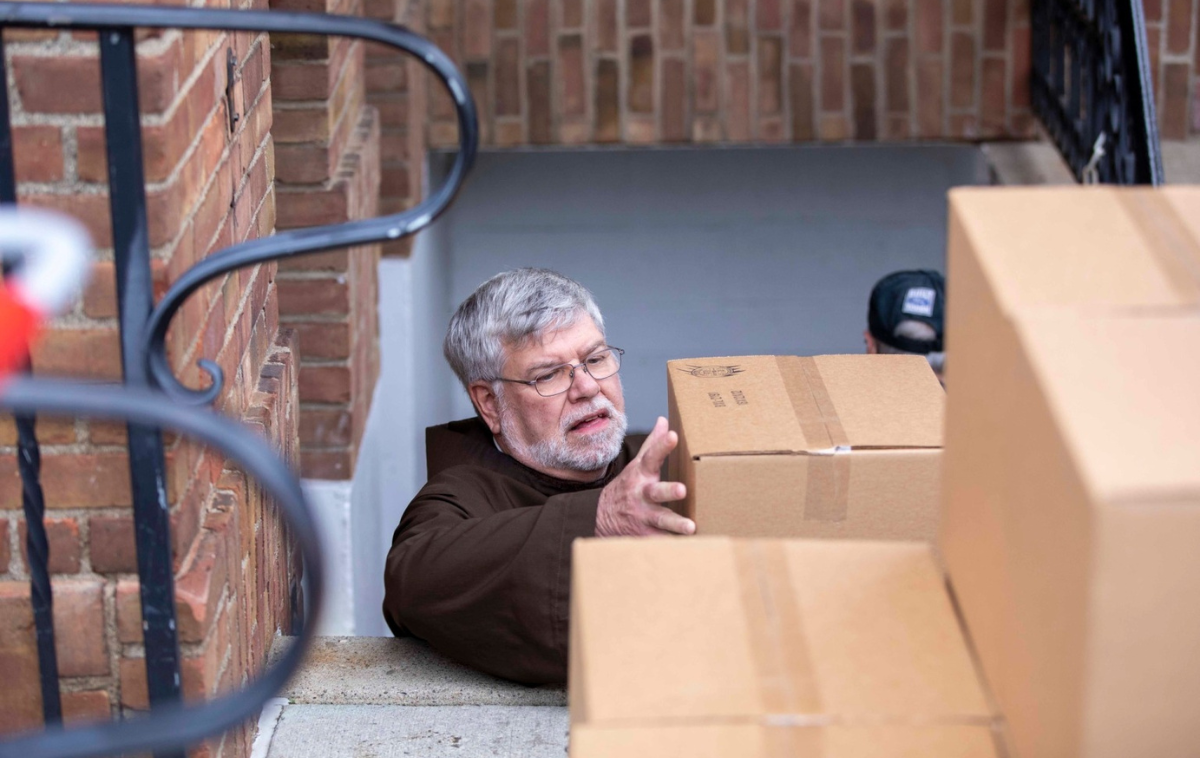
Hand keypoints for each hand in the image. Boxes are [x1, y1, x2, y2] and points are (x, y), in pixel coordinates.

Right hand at [595, 416, 695, 536]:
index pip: (651, 457)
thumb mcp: (636, 465)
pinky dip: (671, 546)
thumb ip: (652, 445)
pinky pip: (658, 541)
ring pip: (660, 520)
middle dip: (668, 490)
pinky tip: (688, 549)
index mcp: (641, 475)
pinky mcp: (644, 535)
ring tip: (691, 527)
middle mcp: (641, 495)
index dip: (662, 446)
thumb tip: (665, 420)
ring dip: (675, 524)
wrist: (599, 518)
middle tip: (682, 489)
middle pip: (655, 491)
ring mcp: (642, 516)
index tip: (673, 435)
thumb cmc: (627, 487)